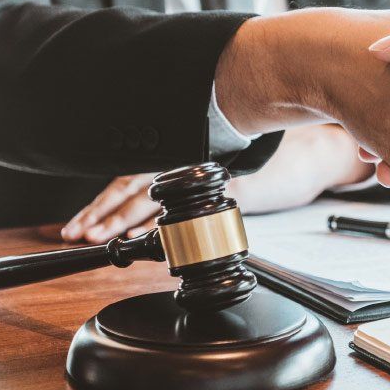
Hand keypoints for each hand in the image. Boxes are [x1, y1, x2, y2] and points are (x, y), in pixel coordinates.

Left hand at [60, 125, 372, 241]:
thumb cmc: (268, 159)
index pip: (133, 176)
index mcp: (183, 153)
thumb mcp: (221, 164)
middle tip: (76, 232)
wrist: (313, 152)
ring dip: (122, 218)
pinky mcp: (230, 188)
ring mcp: (208, 175)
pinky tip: (142, 237)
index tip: (81, 222)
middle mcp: (190, 160)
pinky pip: (191, 209)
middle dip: (102, 212)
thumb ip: (191, 176)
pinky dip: (163, 224)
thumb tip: (155, 213)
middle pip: (133, 184)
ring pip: (154, 194)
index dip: (104, 201)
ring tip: (96, 237)